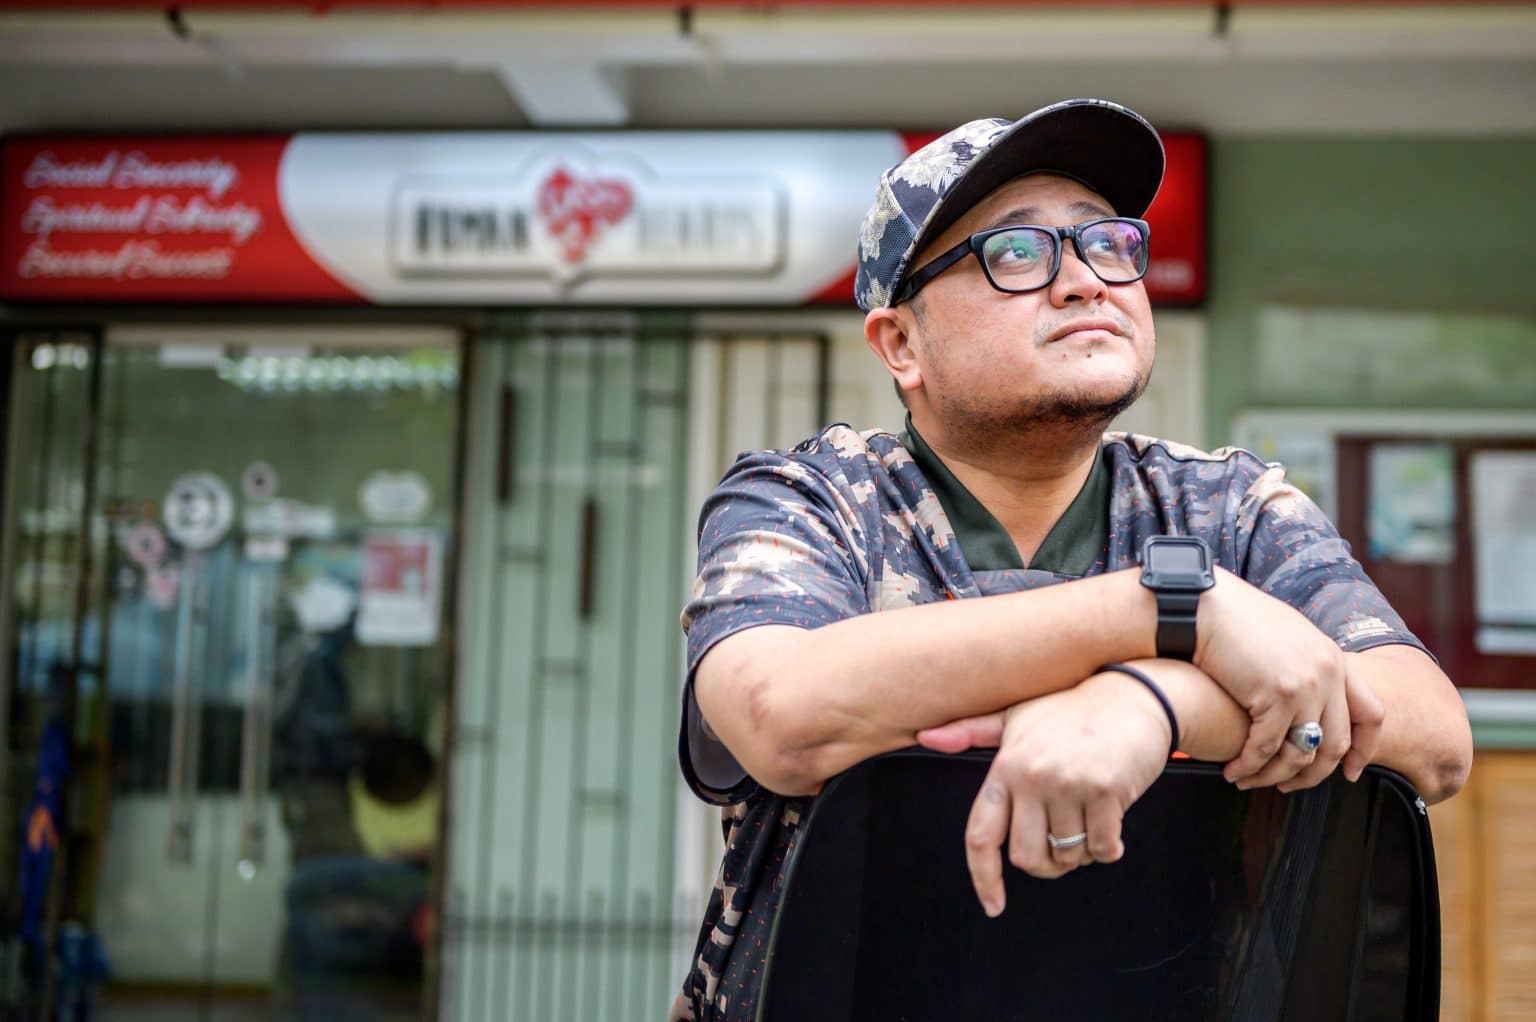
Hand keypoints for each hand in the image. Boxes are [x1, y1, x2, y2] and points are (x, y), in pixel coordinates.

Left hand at [932, 672, 1170, 916]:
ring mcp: (1068, 784)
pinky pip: (1101, 849)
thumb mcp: (1015, 715)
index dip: (983, 877)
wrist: (1129, 692)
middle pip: (1026, 858)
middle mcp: (1032, 777)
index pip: (981, 835)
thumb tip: (925, 736)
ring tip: (1085, 819)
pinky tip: (1110, 822)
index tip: (993, 905)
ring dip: (1079, 852)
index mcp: (1005, 766)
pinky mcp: (1105, 791)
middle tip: (1059, 842)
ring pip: (1067, 856)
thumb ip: (971, 731)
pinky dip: (1107, 848)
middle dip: (1045, 863)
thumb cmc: (1067, 707)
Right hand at [1194, 568, 1376, 788]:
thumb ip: (1303, 667)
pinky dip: (1249, 765)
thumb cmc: (1231, 619)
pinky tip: (1232, 770)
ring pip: (1302, 753)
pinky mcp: (1276, 695)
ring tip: (1249, 780)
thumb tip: (1300, 700)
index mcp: (1335, 658)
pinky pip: (1267, 747)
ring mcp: (1306, 684)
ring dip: (1274, 776)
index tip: (1348, 772)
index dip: (1363, 750)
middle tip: (1287, 786)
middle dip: (1312, 775)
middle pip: (1337, 744)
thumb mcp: (1283, 638)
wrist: (1200, 604)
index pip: (1372, 714)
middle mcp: (1329, 672)